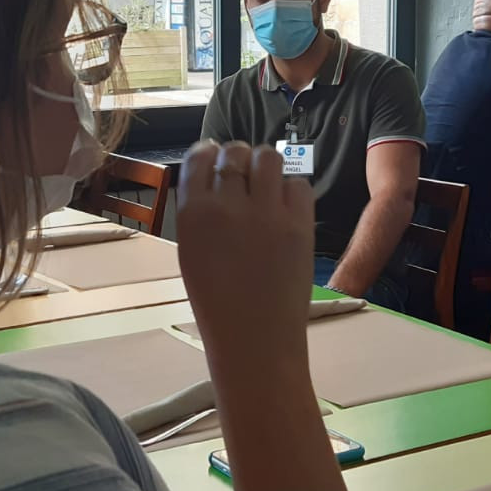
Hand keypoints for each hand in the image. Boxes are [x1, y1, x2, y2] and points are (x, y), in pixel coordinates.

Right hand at [176, 141, 314, 356]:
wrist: (254, 339)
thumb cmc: (217, 302)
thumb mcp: (191, 252)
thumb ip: (200, 212)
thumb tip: (216, 176)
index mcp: (193, 214)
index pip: (200, 156)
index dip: (210, 152)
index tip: (216, 157)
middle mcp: (227, 205)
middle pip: (236, 151)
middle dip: (240, 158)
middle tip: (245, 177)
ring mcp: (266, 213)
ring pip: (269, 157)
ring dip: (267, 166)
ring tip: (267, 186)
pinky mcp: (299, 224)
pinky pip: (298, 184)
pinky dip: (293, 191)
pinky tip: (286, 209)